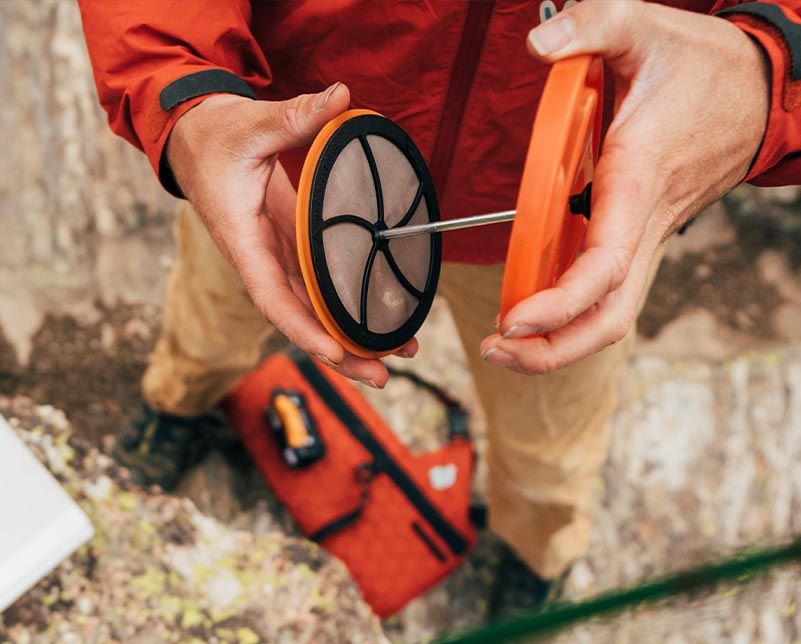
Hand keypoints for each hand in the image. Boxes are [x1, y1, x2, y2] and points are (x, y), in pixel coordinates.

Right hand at [166, 86, 415, 386]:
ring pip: (311, 309)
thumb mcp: (250, 124)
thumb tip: (340, 95)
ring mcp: (275, 258)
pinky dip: (344, 305)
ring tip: (396, 352)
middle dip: (339, 352)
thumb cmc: (214, 136)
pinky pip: (316, 287)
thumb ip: (294, 116)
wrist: (194, 138)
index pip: (273, 298)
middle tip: (383, 376)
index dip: (305, 330)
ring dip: (349, 335)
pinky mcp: (288, 248)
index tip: (339, 353)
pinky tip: (376, 312)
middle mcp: (260, 260)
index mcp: (244, 240)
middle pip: (299, 319)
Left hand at [481, 0, 768, 373]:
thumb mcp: (644, 28)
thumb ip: (592, 25)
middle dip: (553, 349)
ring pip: (611, 313)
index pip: (603, 266)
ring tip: (504, 343)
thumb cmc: (701, 68)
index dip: (559, 303)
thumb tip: (537, 44)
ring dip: (559, 341)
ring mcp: (646, 237)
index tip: (513, 319)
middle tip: (496, 350)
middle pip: (610, 316)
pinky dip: (571, 313)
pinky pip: (608, 291)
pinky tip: (533, 310)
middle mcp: (644, 223)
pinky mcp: (641, 237)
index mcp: (638, 180)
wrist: (758, 91)